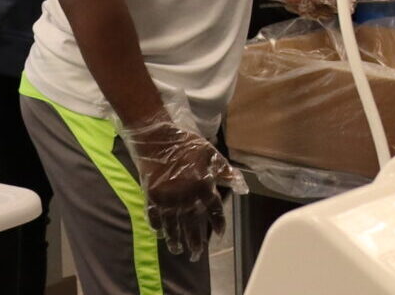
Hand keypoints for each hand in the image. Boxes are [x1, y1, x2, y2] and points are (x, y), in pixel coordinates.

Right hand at [119, 113, 243, 258]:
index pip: (214, 211)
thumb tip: (242, 187)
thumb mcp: (211, 154)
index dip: (217, 224)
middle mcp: (187, 197)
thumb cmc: (186, 144)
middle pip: (193, 225)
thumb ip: (226, 172)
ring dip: (176, 240)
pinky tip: (161, 235)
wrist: (157, 138)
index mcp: (204, 186)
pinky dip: (158, 228)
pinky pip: (155, 218)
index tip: (218, 235)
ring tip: (179, 251)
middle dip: (195, 242)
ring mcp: (168, 199)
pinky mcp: (152, 198)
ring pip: (173, 226)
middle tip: (196, 255)